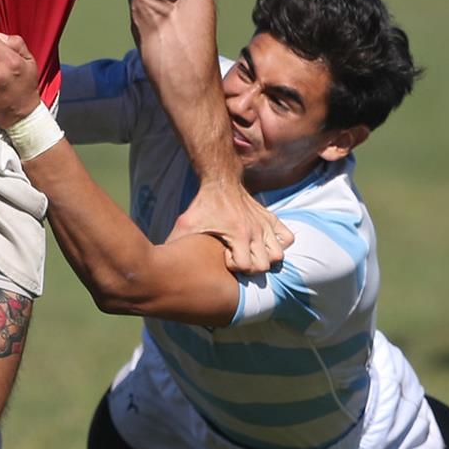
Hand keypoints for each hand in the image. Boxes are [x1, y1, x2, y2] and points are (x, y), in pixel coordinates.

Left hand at [172, 177, 289, 274]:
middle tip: (239, 258)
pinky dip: (279, 244)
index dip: (235, 268)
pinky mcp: (271, 218)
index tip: (225, 258)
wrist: (220, 180)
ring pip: (278, 255)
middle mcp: (254, 231)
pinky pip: (287, 237)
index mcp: (237, 233)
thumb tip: (161, 262)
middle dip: (252, 267)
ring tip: (251, 253)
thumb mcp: (186, 223)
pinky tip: (263, 243)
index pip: (246, 267)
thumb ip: (175, 242)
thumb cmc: (202, 205)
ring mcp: (265, 224)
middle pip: (265, 264)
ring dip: (266, 258)